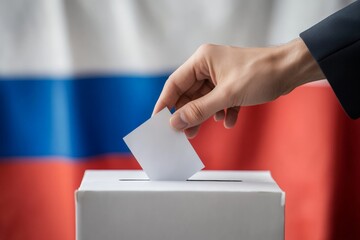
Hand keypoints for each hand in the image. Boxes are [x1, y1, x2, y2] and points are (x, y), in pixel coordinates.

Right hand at [153, 38, 323, 137]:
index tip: (157, 121)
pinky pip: (219, 102)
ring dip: (204, 115)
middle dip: (187, 113)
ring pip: (203, 100)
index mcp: (202, 60)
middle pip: (188, 94)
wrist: (291, 70)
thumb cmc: (261, 73)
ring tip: (200, 131)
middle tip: (182, 132)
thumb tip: (176, 122)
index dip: (164, 103)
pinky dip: (222, 112)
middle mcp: (209, 66)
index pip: (175, 83)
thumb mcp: (227, 95)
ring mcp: (220, 76)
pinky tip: (228, 121)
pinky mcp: (232, 85)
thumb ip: (199, 110)